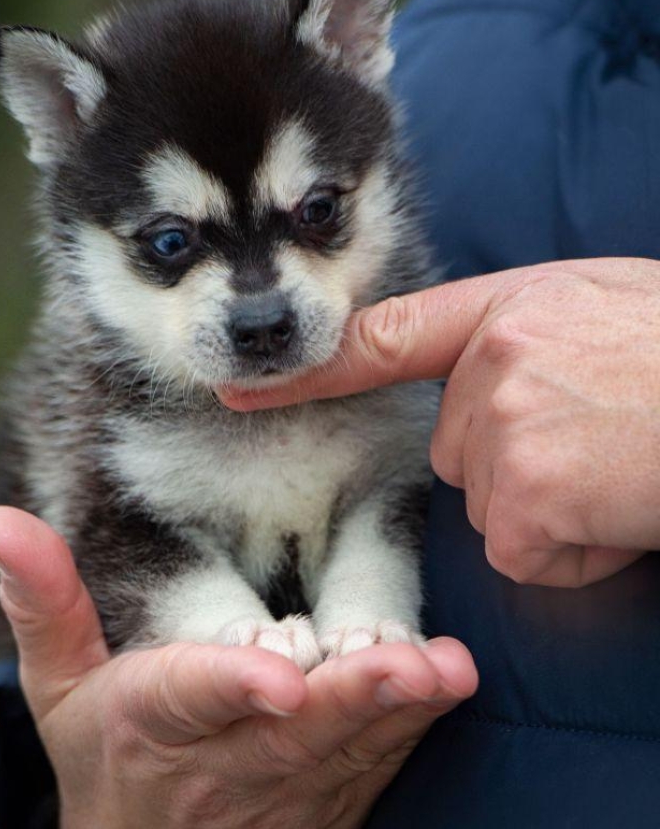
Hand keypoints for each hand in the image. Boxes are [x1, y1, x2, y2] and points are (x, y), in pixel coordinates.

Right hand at [0, 506, 476, 828]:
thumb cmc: (102, 743)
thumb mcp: (55, 682)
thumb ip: (42, 600)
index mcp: (152, 720)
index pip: (190, 696)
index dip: (231, 683)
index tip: (276, 676)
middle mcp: (224, 760)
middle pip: (290, 730)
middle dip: (347, 699)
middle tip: (402, 665)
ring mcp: (285, 786)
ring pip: (346, 749)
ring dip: (396, 713)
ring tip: (444, 672)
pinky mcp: (329, 792)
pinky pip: (374, 760)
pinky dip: (410, 727)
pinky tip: (446, 684)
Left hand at [221, 258, 659, 587]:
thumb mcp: (598, 306)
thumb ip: (520, 335)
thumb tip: (486, 375)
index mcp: (505, 310)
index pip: (379, 341)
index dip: (303, 370)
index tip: (236, 388)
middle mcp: (491, 364)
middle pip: (453, 451)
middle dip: (511, 463)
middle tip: (596, 440)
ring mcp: (506, 431)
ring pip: (493, 506)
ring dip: (550, 508)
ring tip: (619, 468)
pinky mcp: (532, 502)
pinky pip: (528, 552)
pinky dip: (575, 552)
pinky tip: (625, 510)